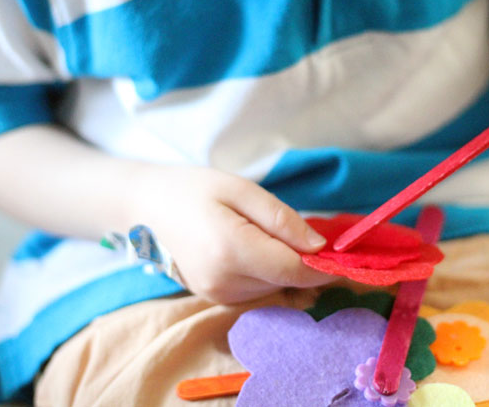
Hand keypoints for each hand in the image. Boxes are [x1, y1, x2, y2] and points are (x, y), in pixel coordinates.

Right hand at [129, 165, 335, 302]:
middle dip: (305, 263)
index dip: (324, 266)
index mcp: (232, 251)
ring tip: (271, 236)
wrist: (144, 206)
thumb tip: (319, 247)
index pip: (295, 270)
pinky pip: (257, 292)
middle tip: (307, 234)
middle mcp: (224, 283)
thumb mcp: (241, 189)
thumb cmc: (193, 188)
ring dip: (285, 269)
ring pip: (274, 290)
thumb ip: (281, 219)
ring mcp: (217, 295)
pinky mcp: (214, 298)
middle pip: (287, 282)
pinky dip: (268, 276)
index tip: (344, 254)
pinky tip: (258, 251)